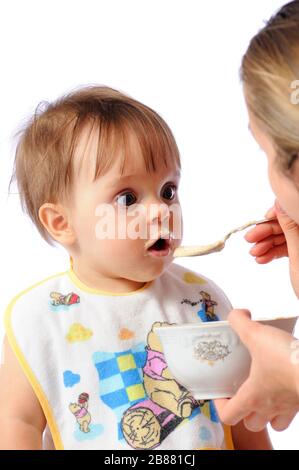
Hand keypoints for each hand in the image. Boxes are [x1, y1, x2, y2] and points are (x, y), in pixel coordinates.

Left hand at [215, 309, 298, 431]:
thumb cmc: (286, 359)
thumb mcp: (256, 333)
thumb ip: (240, 321)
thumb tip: (237, 314)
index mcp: (252, 396)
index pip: (227, 416)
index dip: (220, 405)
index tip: (222, 392)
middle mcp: (269, 408)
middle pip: (251, 424)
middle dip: (245, 412)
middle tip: (243, 391)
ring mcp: (288, 409)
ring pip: (273, 424)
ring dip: (267, 414)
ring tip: (265, 393)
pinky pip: (292, 414)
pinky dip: (287, 407)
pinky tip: (285, 387)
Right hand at [245, 200, 298, 296]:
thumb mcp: (298, 254)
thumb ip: (289, 227)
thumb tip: (280, 203)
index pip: (293, 211)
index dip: (277, 213)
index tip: (262, 219)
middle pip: (287, 225)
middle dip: (267, 232)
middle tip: (250, 239)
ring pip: (284, 238)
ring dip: (267, 244)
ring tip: (255, 254)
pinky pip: (286, 249)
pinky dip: (272, 253)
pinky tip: (261, 258)